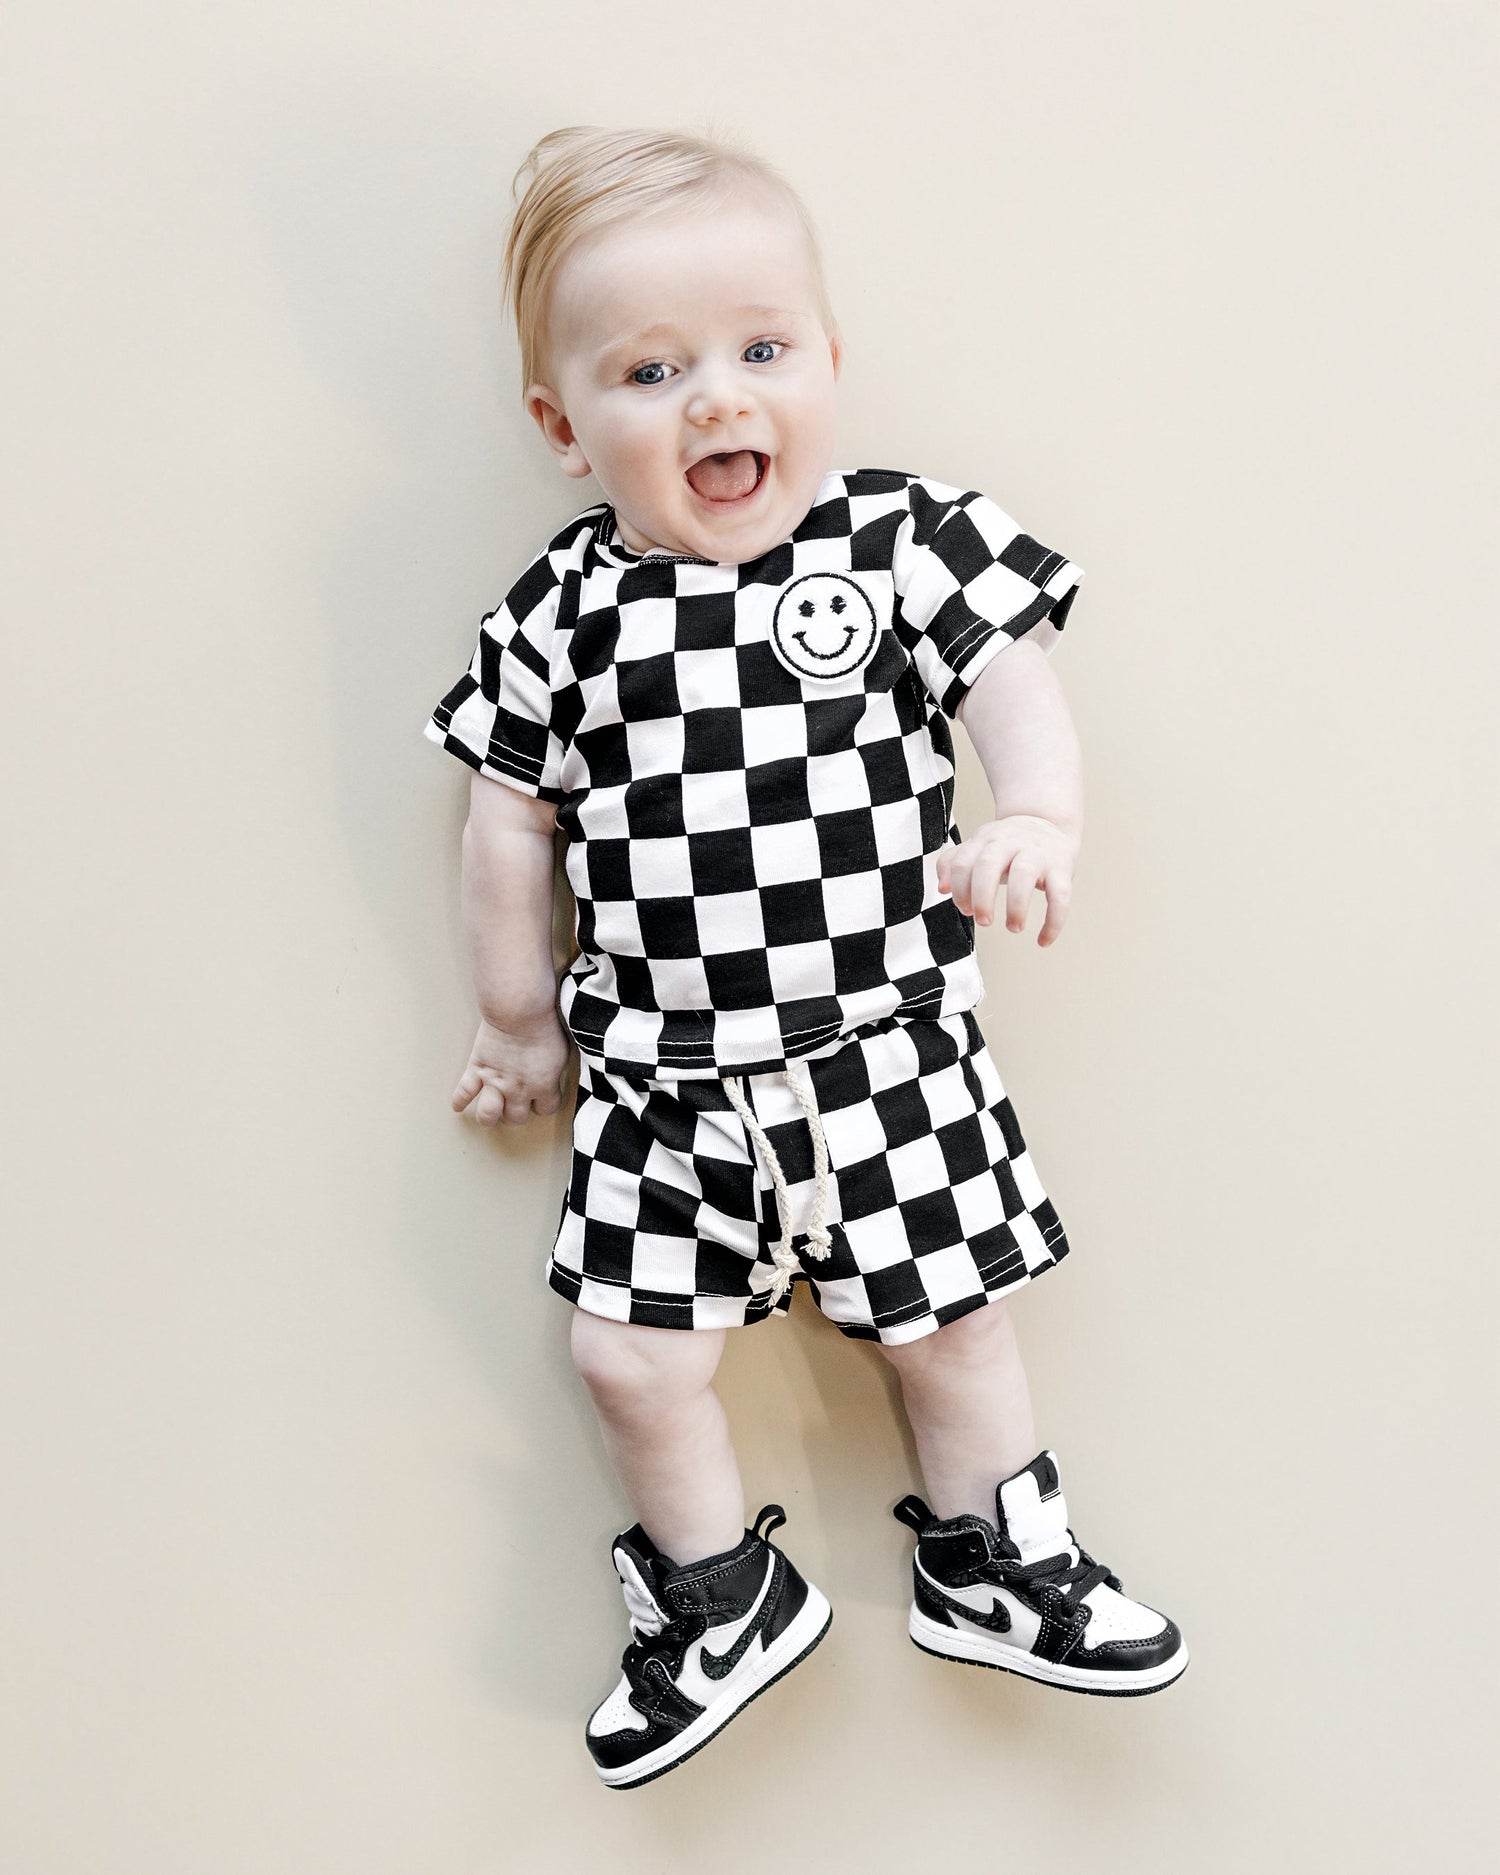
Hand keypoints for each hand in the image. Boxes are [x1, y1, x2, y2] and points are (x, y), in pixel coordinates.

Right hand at [452, 1013, 571, 1125]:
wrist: (518, 1012)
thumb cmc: (542, 1025)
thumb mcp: (560, 1052)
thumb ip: (555, 1070)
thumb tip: (554, 1074)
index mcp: (543, 1086)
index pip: (546, 1109)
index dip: (543, 1105)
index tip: (542, 1100)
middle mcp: (519, 1090)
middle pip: (516, 1117)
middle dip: (516, 1114)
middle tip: (515, 1106)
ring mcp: (495, 1082)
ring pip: (488, 1114)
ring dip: (488, 1116)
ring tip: (489, 1113)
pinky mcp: (477, 1069)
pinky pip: (464, 1092)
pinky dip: (459, 1100)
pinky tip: (458, 1106)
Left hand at [936, 814, 1078, 946]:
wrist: (1047, 822)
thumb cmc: (1006, 845)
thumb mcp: (978, 846)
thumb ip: (954, 863)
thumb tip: (942, 889)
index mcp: (985, 840)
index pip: (962, 862)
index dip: (959, 889)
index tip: (966, 910)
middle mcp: (1009, 842)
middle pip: (988, 864)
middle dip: (981, 897)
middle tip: (983, 921)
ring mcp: (1037, 853)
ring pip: (1024, 873)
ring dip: (1016, 905)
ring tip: (1013, 927)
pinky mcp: (1061, 867)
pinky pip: (1060, 894)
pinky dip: (1054, 920)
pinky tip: (1043, 940)